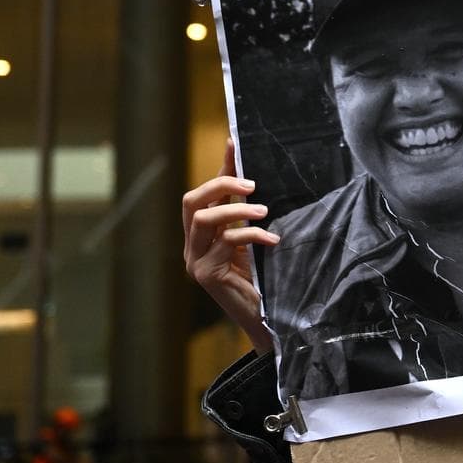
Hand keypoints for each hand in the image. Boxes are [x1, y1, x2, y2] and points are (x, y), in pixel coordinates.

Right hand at [182, 139, 277, 353]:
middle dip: (219, 185)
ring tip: (263, 212)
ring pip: (203, 219)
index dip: (219, 169)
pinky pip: (225, 242)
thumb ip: (251, 213)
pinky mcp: (205, 274)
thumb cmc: (263, 279)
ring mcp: (195, 261)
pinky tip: (271, 241)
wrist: (267, 318)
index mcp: (202, 235)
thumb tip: (257, 178)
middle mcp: (192, 246)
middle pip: (190, 202)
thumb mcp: (255, 240)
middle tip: (250, 184)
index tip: (235, 144)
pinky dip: (251, 235)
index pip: (203, 195)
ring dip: (235, 210)